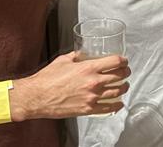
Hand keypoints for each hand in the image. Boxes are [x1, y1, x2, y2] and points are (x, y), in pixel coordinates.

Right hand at [11, 52, 130, 120]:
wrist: (36, 97)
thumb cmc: (47, 79)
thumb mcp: (63, 60)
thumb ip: (76, 55)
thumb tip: (82, 54)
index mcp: (88, 68)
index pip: (115, 61)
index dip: (123, 60)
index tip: (124, 61)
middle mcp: (93, 82)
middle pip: (119, 76)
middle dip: (126, 72)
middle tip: (126, 72)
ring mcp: (91, 97)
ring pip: (117, 91)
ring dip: (124, 87)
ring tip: (124, 85)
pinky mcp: (87, 109)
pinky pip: (108, 108)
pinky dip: (117, 105)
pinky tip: (119, 103)